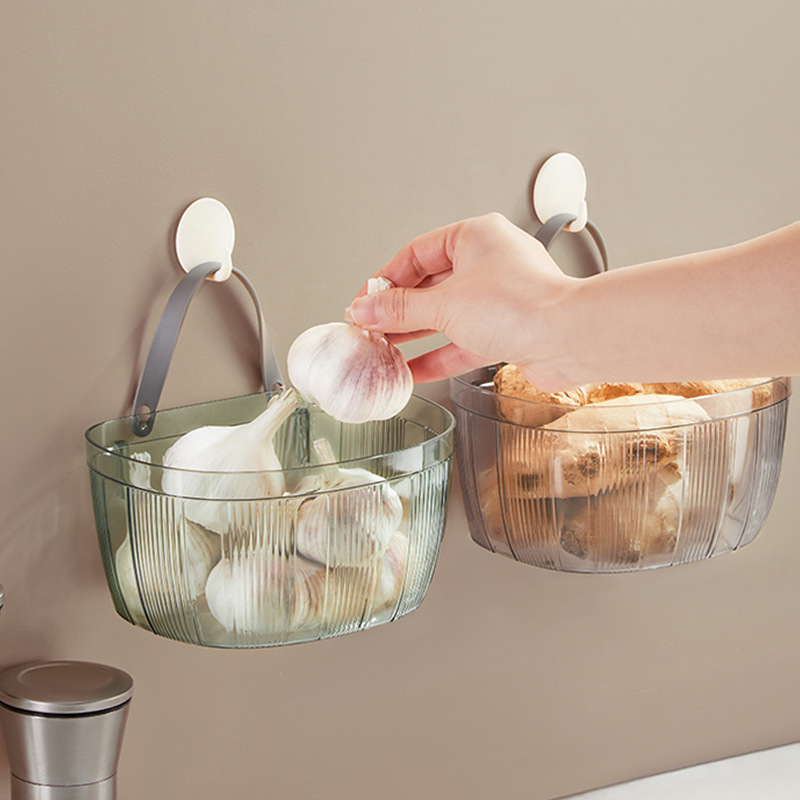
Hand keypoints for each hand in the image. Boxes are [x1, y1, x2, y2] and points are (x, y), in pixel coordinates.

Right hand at [347, 213, 576, 385]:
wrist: (569, 339)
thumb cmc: (524, 305)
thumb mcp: (445, 304)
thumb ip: (401, 309)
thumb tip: (366, 308)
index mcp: (476, 236)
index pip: (417, 252)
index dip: (387, 279)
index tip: (366, 300)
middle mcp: (489, 263)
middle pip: (431, 285)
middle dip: (399, 311)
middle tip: (372, 326)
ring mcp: (499, 299)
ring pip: (446, 316)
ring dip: (415, 335)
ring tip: (386, 348)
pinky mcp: (507, 331)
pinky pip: (463, 341)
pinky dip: (438, 355)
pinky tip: (414, 370)